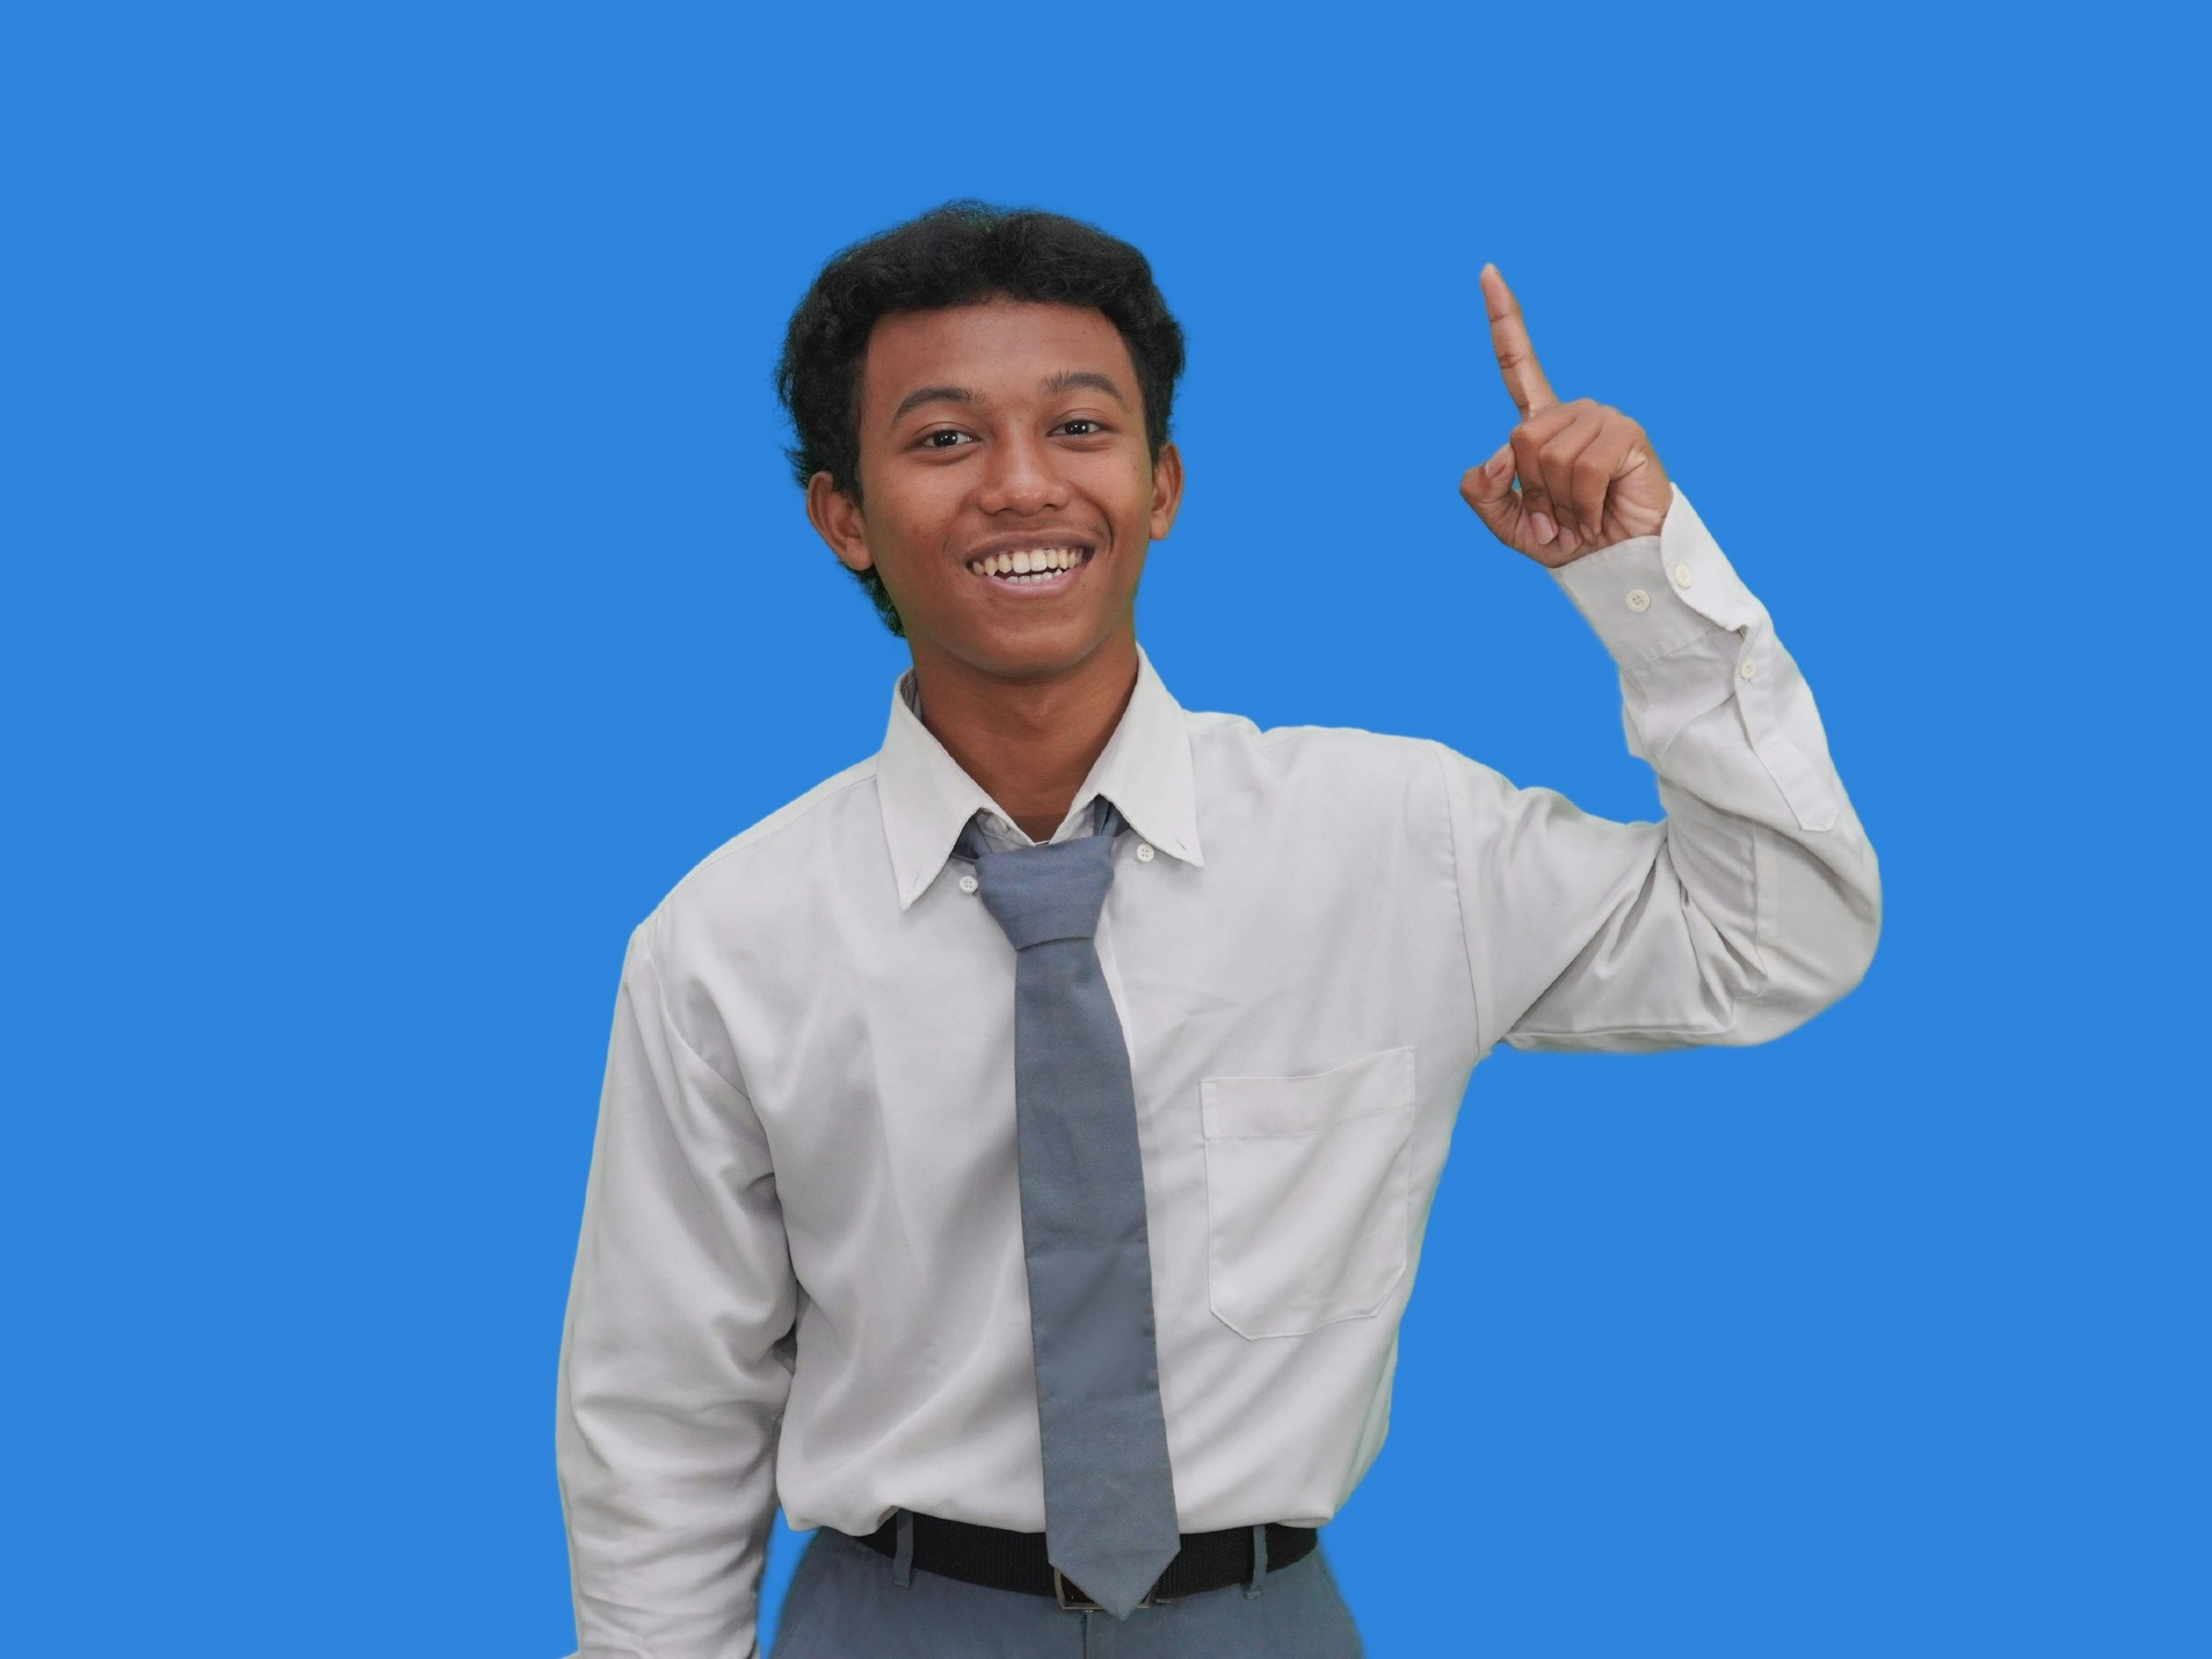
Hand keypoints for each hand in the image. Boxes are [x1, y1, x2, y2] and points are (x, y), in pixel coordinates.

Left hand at [1458, 263, 1670, 567]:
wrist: (1617, 569)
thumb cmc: (1568, 542)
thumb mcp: (1507, 524)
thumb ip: (1482, 491)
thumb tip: (1498, 456)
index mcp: (1542, 424)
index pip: (1517, 364)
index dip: (1503, 320)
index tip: (1488, 271)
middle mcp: (1572, 413)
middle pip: (1519, 438)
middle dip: (1532, 492)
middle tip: (1558, 519)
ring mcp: (1602, 418)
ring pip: (1546, 454)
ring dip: (1558, 502)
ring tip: (1582, 517)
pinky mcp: (1626, 433)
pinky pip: (1580, 467)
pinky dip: (1583, 504)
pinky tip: (1601, 513)